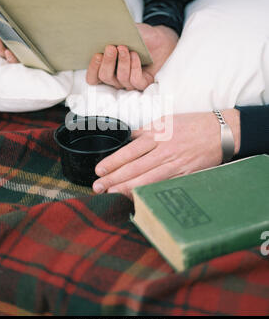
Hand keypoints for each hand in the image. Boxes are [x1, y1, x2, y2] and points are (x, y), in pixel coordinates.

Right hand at [86, 24, 178, 90]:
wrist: (159, 38)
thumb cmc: (139, 36)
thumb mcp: (124, 32)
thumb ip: (112, 35)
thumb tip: (101, 33)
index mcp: (106, 68)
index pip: (93, 78)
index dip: (93, 69)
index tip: (97, 54)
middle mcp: (116, 78)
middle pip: (105, 77)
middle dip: (107, 62)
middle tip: (111, 48)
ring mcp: (129, 82)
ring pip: (121, 79)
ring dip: (122, 62)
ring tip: (125, 48)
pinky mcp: (143, 82)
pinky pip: (135, 81)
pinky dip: (134, 67)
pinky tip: (136, 55)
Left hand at [92, 109, 240, 197]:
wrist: (220, 131)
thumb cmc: (192, 124)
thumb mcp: (166, 120)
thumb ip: (146, 130)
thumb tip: (129, 137)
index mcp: (157, 134)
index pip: (129, 151)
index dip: (112, 162)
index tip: (99, 170)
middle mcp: (163, 150)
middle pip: (134, 167)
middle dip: (114, 178)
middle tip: (98, 187)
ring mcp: (175, 164)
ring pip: (146, 178)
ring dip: (127, 188)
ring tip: (112, 194)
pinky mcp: (185, 174)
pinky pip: (164, 185)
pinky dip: (150, 192)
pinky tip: (138, 198)